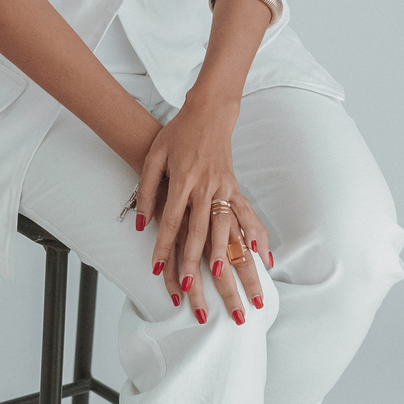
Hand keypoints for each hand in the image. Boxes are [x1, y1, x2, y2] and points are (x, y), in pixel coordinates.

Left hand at [135, 94, 270, 324]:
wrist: (208, 113)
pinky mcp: (235, 188)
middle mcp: (206, 188)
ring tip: (226, 278)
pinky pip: (247, 216)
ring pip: (226, 229)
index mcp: (184, 181)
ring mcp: (225, 189)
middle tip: (191, 290)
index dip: (163, 247)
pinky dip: (256, 236)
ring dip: (227, 257)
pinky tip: (262, 256)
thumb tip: (141, 224)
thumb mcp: (153, 157)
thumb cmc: (177, 134)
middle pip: (199, 233)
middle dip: (194, 263)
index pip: (171, 221)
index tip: (156, 270)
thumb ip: (146, 190)